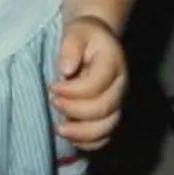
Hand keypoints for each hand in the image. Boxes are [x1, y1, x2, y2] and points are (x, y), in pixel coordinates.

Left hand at [49, 16, 127, 151]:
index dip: (73, 91)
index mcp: (114, 63)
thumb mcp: (75, 32)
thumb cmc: (84, 36)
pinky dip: (88, 143)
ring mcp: (117, 102)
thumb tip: (66, 70)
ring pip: (106, 128)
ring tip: (60, 127)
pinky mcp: (110, 115)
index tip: (53, 85)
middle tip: (53, 101)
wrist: (96, 41)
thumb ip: (70, 47)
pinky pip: (104, 137)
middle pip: (103, 109)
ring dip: (81, 133)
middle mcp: (120, 86)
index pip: (96, 85)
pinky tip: (70, 136)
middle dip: (74, 110)